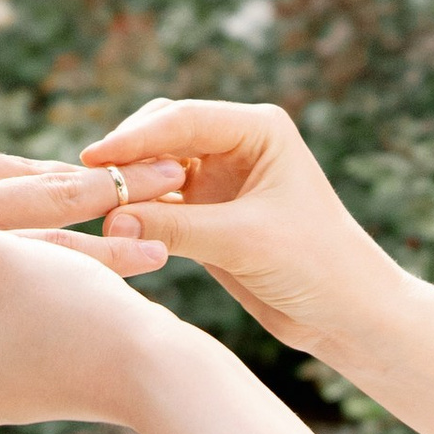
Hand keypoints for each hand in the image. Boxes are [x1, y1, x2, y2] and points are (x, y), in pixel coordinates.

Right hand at [78, 96, 395, 361]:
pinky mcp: (206, 215)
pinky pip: (158, 204)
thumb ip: (177, 227)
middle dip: (125, 156)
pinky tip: (110, 229)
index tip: (93, 157)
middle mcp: (236, 145)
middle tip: (86, 184)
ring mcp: (219, 179)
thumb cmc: (317, 265)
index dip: (135, 137)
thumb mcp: (244, 242)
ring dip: (127, 187)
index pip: (184, 119)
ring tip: (92, 208)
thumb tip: (111, 218)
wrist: (347, 314)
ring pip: (154, 169)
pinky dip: (135, 213)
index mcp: (258, 129)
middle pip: (162, 134)